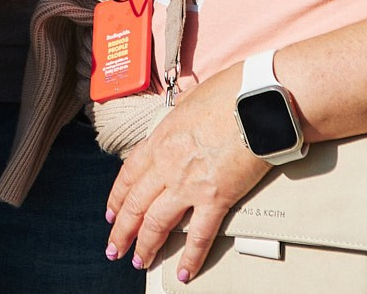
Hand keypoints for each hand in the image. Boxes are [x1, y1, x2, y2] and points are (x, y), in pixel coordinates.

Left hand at [105, 61, 268, 281]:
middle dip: (122, 230)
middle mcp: (167, 164)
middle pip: (135, 204)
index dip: (116, 198)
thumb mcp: (191, 100)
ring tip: (139, 262)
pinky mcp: (215, 197)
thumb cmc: (229, 93)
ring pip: (157, 222)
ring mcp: (188, 183)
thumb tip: (182, 116)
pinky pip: (198, 235)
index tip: (111, 214)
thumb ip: (180, 116)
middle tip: (114, 248)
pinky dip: (190, 258)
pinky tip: (184, 273)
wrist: (255, 100)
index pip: (128, 175)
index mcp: (160, 139)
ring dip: (146, 246)